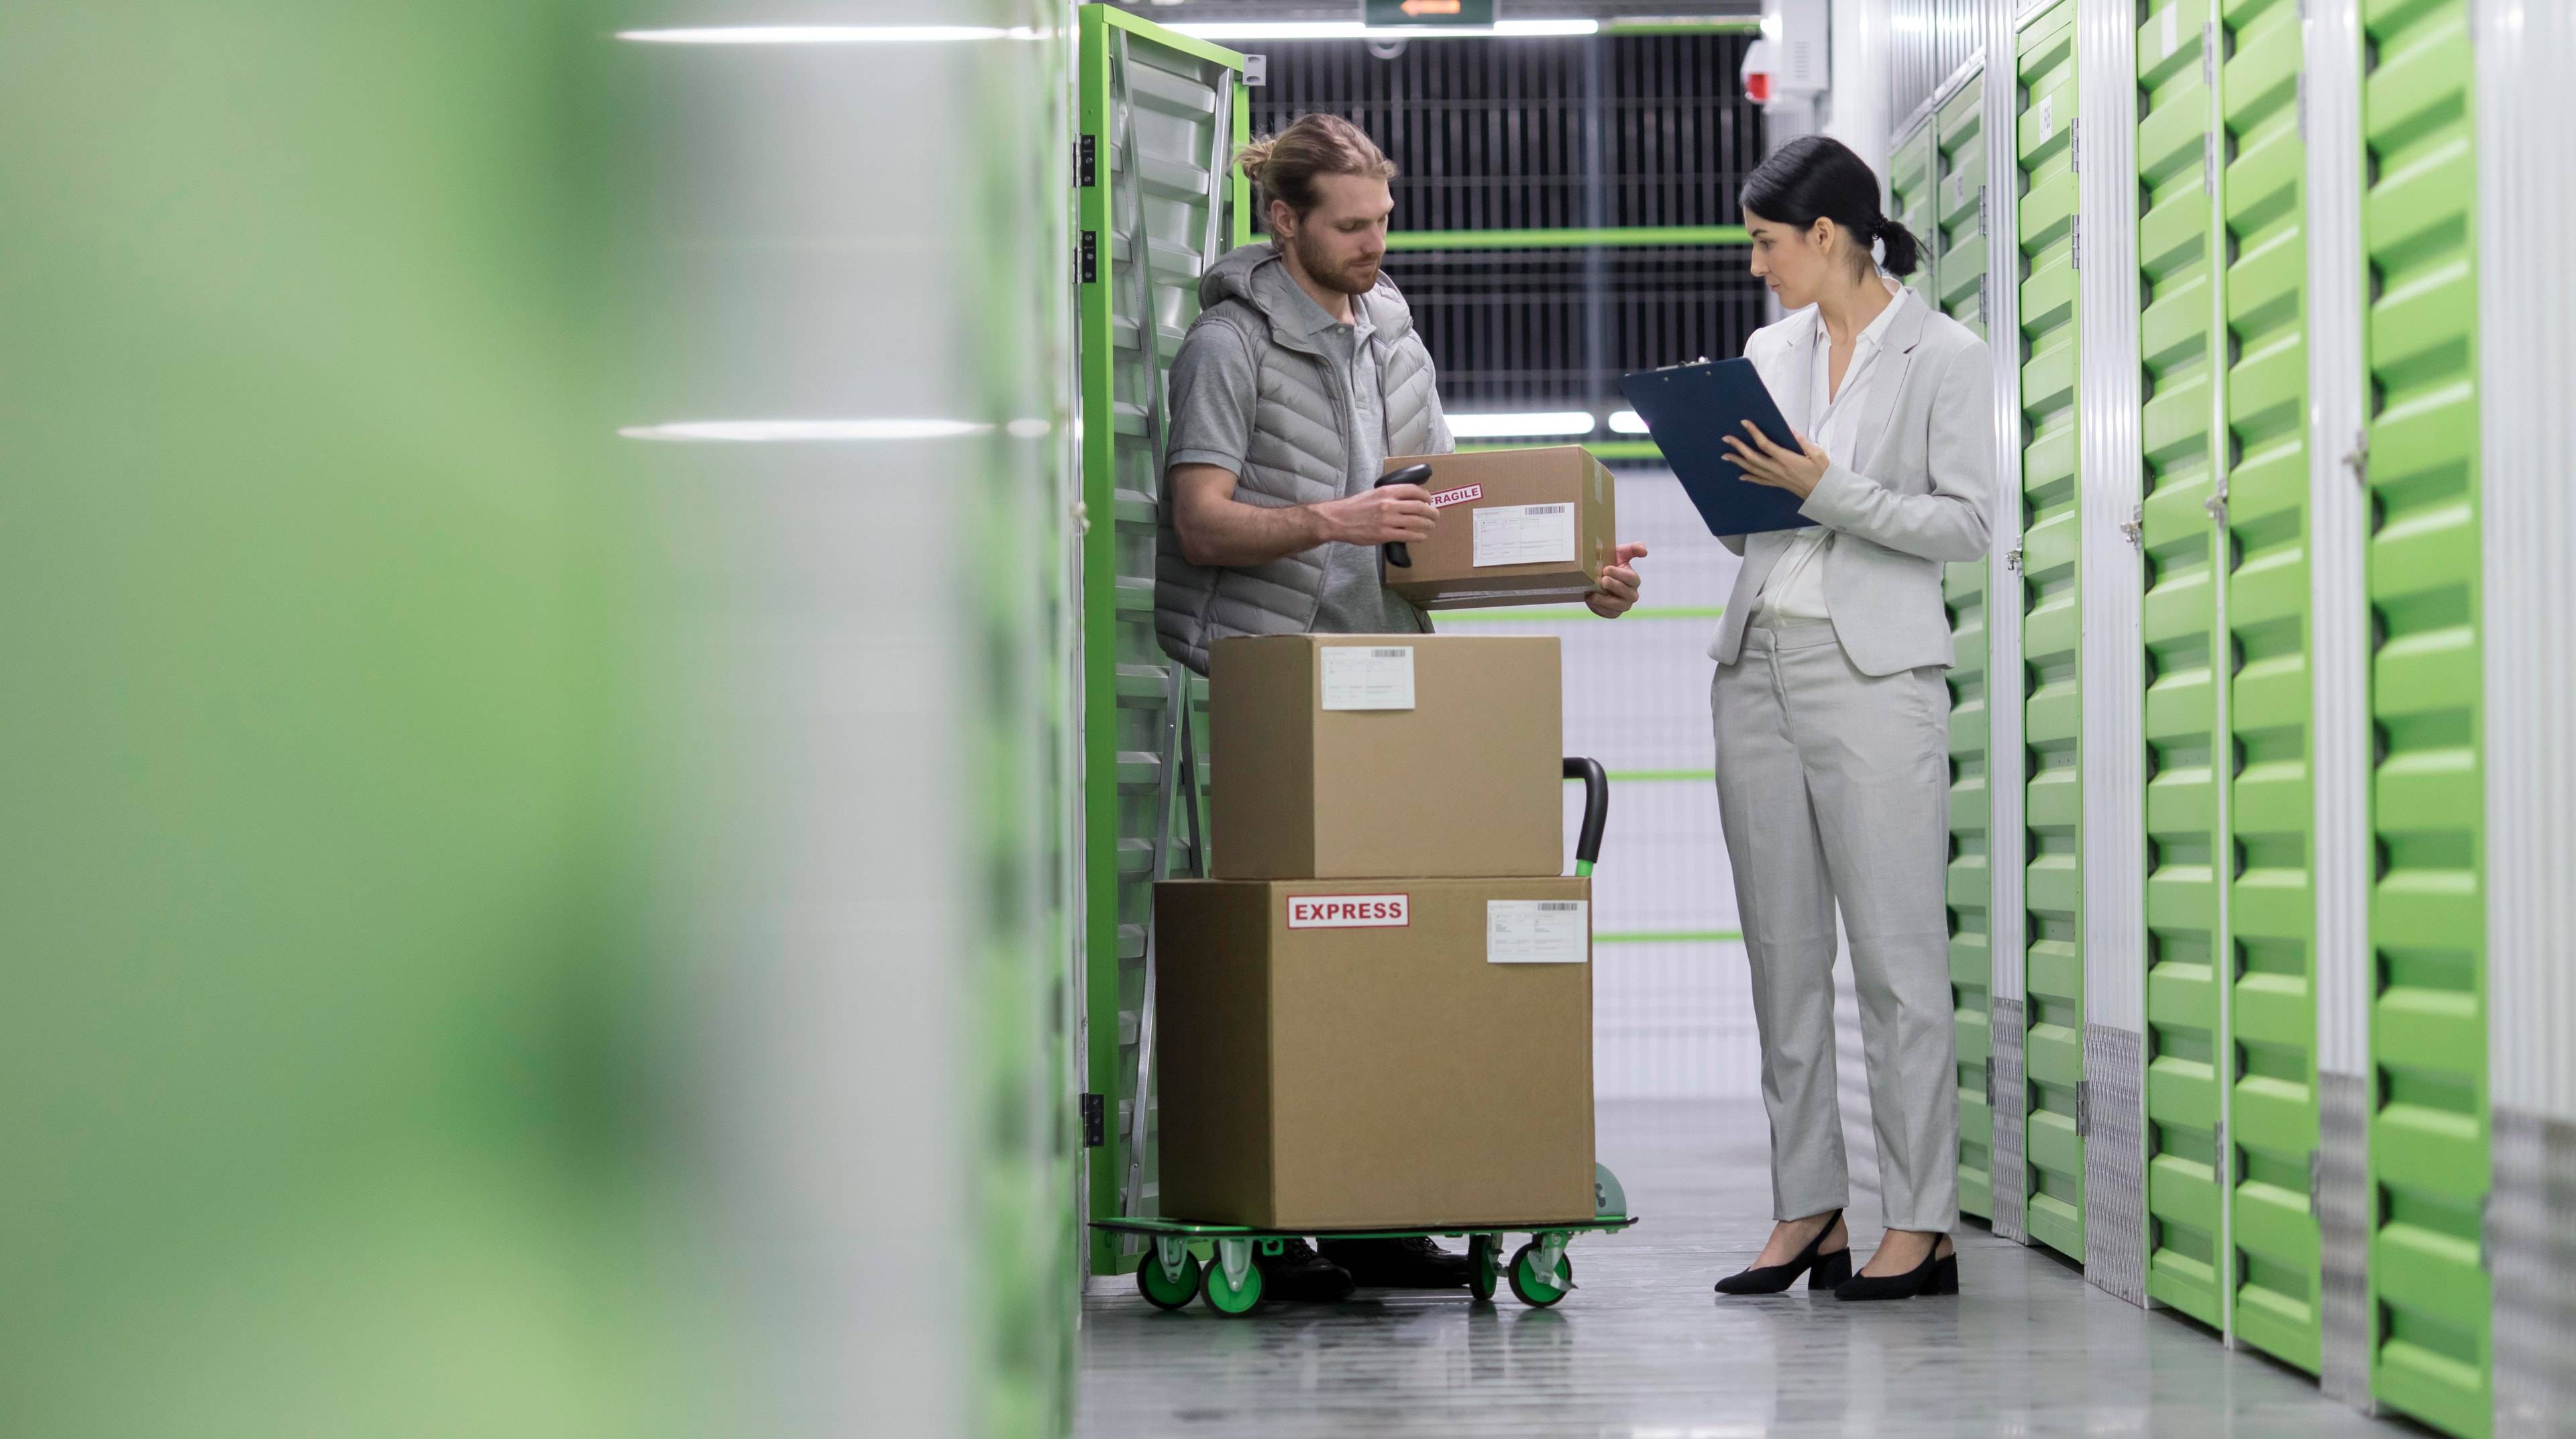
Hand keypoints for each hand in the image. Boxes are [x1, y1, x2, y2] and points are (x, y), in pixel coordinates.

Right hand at [1315, 484, 1435, 545]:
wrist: (1338, 520)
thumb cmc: (1355, 507)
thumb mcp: (1373, 493)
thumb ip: (1389, 494)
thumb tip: (1406, 497)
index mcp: (1387, 491)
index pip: (1414, 490)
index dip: (1426, 496)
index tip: (1429, 500)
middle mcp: (1389, 504)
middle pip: (1420, 506)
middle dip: (1431, 511)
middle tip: (1435, 515)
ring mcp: (1388, 520)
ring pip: (1417, 521)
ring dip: (1428, 524)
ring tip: (1431, 526)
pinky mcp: (1385, 534)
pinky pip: (1408, 535)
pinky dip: (1419, 536)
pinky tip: (1422, 536)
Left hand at [1586, 542, 1648, 617]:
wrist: (1595, 577)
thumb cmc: (1609, 563)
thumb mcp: (1620, 553)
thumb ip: (1633, 549)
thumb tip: (1644, 551)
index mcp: (1634, 580)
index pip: (1632, 578)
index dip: (1619, 574)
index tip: (1606, 569)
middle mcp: (1632, 594)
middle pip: (1627, 593)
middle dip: (1614, 586)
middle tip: (1602, 580)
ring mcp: (1624, 605)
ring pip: (1618, 605)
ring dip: (1605, 600)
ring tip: (1593, 594)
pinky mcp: (1614, 613)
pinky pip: (1610, 613)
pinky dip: (1600, 608)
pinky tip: (1591, 600)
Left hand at [1722, 422, 1830, 499]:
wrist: (1824, 494)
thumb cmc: (1823, 473)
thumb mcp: (1817, 454)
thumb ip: (1802, 442)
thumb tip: (1790, 430)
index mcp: (1786, 459)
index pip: (1765, 444)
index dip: (1753, 433)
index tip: (1744, 423)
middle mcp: (1777, 469)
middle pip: (1752, 457)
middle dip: (1738, 447)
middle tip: (1726, 438)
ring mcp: (1776, 478)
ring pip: (1752, 469)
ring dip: (1738, 461)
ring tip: (1725, 455)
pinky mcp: (1778, 484)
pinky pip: (1760, 481)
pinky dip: (1749, 477)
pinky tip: (1741, 475)